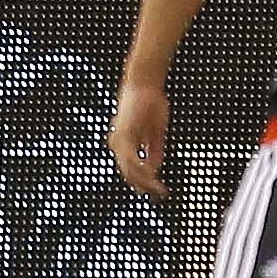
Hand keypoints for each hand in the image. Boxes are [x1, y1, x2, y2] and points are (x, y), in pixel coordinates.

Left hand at [107, 77, 169, 198]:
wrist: (144, 83)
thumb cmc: (150, 103)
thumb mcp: (155, 130)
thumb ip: (154, 149)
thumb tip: (154, 168)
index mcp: (122, 143)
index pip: (130, 169)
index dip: (143, 181)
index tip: (156, 189)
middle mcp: (117, 143)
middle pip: (129, 173)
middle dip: (144, 185)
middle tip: (159, 194)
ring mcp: (119, 139)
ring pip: (129, 169)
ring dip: (145, 180)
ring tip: (158, 188)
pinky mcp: (124, 135)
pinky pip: (132, 158)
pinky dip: (142, 169)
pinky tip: (152, 176)